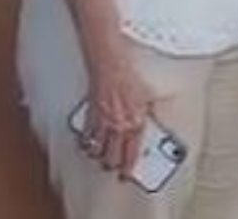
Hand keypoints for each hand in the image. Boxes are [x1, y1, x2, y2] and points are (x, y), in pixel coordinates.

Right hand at [78, 53, 155, 175]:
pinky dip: (86, 142)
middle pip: (112, 157)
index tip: (126, 173)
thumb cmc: (129, 76)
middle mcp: (119, 125)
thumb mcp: (147, 96)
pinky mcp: (91, 115)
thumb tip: (151, 120)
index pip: (132, 153)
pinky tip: (86, 144)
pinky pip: (86, 136)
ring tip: (99, 157)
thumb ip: (146, 112)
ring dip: (98, 155)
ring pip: (97, 149)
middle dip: (111, 164)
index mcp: (135, 123)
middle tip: (112, 167)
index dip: (128, 167)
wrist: (111, 64)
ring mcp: (103, 122)